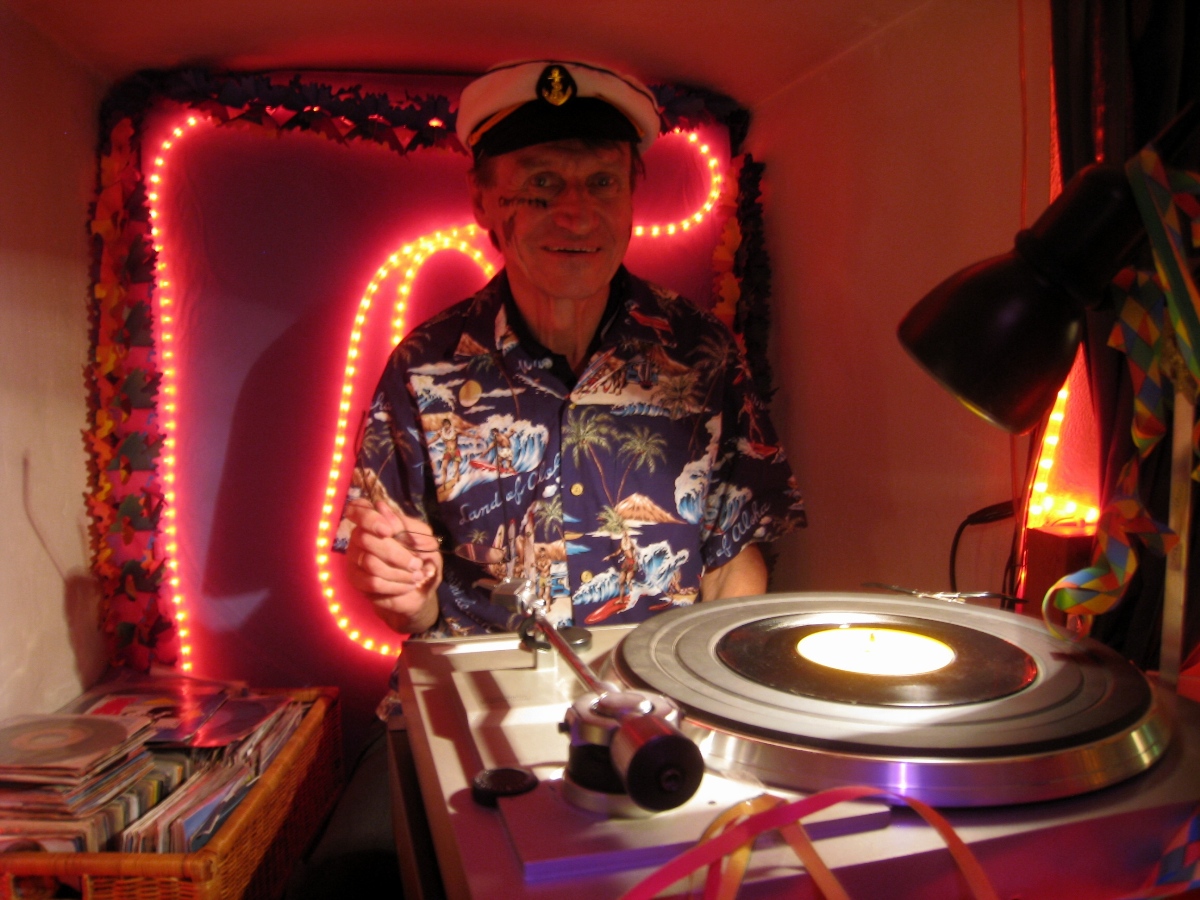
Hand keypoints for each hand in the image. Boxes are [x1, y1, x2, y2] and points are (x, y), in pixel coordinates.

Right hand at [344, 499, 441, 633]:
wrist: (422, 587)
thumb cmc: (423, 558)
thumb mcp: (426, 541)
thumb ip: (409, 527)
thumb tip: (384, 510)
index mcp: (377, 520)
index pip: (357, 509)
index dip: (368, 518)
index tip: (387, 531)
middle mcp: (360, 536)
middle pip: (365, 539)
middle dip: (396, 554)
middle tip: (417, 564)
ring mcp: (355, 558)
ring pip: (370, 563)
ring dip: (399, 572)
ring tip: (416, 576)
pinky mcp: (357, 579)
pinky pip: (372, 582)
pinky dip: (395, 585)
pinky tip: (408, 585)